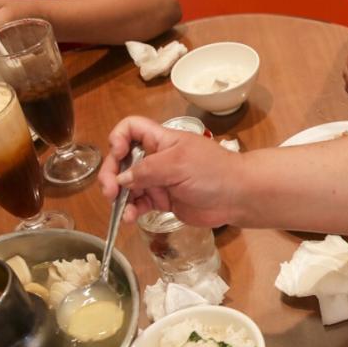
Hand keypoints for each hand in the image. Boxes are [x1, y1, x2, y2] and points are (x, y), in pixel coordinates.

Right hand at [98, 115, 237, 224]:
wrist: (238, 197)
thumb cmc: (212, 172)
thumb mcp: (178, 164)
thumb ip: (147, 170)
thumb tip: (121, 178)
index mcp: (161, 140)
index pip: (131, 128)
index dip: (118, 138)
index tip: (118, 155)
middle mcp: (157, 158)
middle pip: (123, 159)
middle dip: (112, 173)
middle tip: (110, 191)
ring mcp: (159, 180)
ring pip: (128, 185)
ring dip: (120, 196)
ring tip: (121, 209)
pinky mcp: (163, 200)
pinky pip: (140, 204)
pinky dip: (132, 210)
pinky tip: (129, 218)